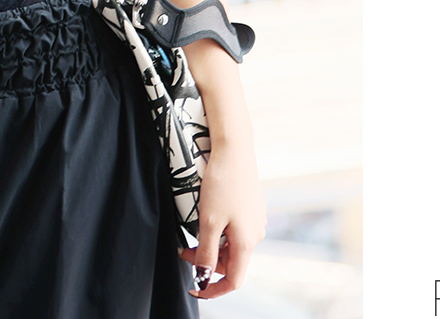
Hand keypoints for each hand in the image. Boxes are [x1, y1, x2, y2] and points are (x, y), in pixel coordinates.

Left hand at [179, 141, 265, 298]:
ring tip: (194, 232)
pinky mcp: (252, 208)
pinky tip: (209, 217)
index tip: (194, 287)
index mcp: (247, 242)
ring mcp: (255, 221)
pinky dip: (220, 232)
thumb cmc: (222, 183)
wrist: (233, 150)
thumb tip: (204, 278)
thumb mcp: (208, 221)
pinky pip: (236, 230)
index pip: (233, 280)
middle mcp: (256, 235)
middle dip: (208, 262)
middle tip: (184, 250)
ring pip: (232, 246)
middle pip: (231, 263)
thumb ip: (207, 253)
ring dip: (213, 246)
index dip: (213, 289)